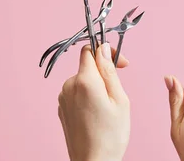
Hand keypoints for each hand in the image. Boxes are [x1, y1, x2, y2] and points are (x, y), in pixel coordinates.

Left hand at [58, 43, 129, 160]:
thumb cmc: (111, 135)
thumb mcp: (120, 100)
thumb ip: (110, 71)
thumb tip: (103, 48)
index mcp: (85, 81)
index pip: (90, 50)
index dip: (106, 52)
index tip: (121, 64)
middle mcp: (69, 86)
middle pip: (87, 67)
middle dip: (104, 74)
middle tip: (118, 93)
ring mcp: (63, 98)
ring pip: (82, 81)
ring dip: (96, 87)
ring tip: (107, 108)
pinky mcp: (62, 108)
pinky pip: (77, 94)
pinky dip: (88, 98)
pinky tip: (96, 115)